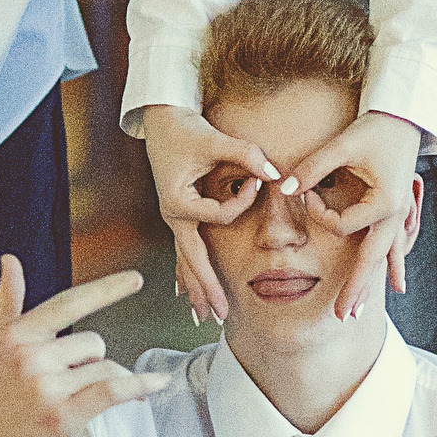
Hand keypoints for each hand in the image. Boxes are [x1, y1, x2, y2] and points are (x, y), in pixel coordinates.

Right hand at [0, 259, 158, 436]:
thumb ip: (4, 302)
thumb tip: (10, 263)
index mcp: (14, 335)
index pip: (68, 303)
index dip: (106, 289)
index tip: (134, 280)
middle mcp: (30, 356)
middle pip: (92, 342)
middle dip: (89, 360)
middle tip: (66, 381)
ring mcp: (47, 386)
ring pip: (103, 366)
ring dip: (102, 379)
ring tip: (76, 396)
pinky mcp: (63, 415)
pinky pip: (112, 390)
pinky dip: (138, 386)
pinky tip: (154, 384)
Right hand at [140, 103, 279, 321]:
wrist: (160, 120)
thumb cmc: (185, 129)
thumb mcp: (216, 139)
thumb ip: (247, 155)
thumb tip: (276, 173)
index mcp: (178, 201)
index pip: (218, 216)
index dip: (242, 202)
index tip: (255, 180)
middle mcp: (172, 214)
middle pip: (191, 259)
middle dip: (206, 288)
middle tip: (219, 316)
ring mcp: (173, 217)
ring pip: (185, 260)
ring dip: (195, 288)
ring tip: (202, 317)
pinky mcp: (178, 214)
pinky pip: (183, 249)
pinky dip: (187, 271)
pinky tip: (185, 292)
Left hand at [289, 109, 421, 320]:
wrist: (405, 116)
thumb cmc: (374, 128)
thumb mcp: (342, 146)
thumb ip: (312, 168)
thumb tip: (284, 187)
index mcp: (384, 202)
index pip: (343, 225)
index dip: (319, 214)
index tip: (305, 194)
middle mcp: (395, 215)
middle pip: (371, 260)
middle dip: (354, 288)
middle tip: (340, 315)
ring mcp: (399, 215)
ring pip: (383, 258)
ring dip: (370, 285)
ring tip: (356, 312)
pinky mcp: (398, 211)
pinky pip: (393, 245)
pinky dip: (391, 265)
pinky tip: (395, 285)